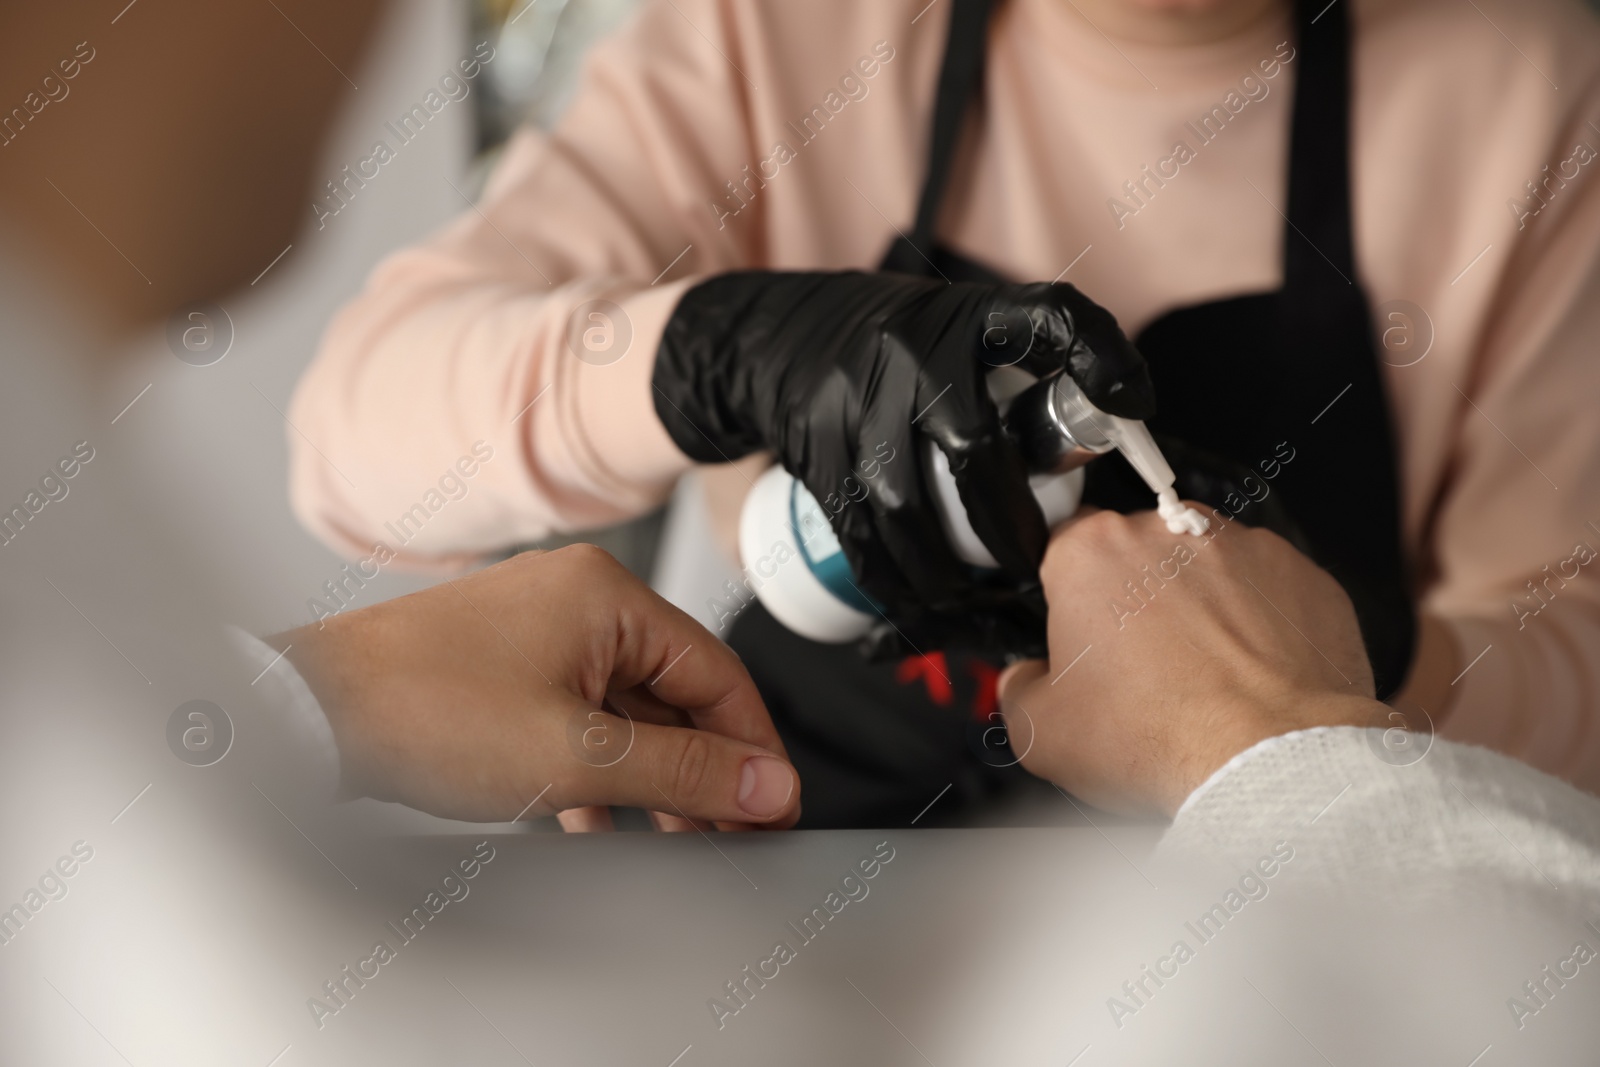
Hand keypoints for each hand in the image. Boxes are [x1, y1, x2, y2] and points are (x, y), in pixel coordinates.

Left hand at [275, 544, 800, 830]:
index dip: (753, 746)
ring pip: (626, 708)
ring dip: (651, 774)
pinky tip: (602, 821)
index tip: (772, 802)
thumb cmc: (420, 709)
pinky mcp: (503, 667)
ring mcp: (536, 631)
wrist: (302, 715)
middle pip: (675, 690)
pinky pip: (578, 715)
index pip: (718, 671)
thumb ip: (684, 770)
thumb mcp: (578, 754)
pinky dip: (599, 767)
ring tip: (673, 834)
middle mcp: (576, 599)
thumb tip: (764, 780)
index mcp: (607, 594)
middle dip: (702, 766)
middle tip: (728, 828)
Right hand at [652, 271, 1154, 648]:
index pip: (1049, 317)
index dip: (1097, 356)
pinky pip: (855, 529)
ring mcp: (857, 400)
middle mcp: (914, 351)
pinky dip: (889, 580)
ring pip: (904, 506)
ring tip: (974, 598)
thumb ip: (1046, 360)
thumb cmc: (908, 349)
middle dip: (1007, 526)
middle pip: (972, 448)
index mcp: (971, 318)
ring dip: (944, 570)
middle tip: (1034, 570)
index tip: (1133, 406)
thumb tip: (1127, 414)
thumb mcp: (976, 330)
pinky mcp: (813, 446)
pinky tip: (917, 601)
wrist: (786, 338)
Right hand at [997, 509, 1378, 816]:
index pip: (1059, 547)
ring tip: (1200, 681)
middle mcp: (1167, 533)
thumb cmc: (1164, 735)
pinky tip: (1248, 679)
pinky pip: (1270, 592)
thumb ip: (1018, 687)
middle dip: (1132, 599)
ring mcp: (1243, 548)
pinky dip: (1260, 625)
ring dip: (1199, 609)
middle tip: (1136, 668)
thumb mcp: (1041, 732)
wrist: (1271, 762)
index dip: (1063, 596)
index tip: (1075, 631)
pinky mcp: (1303, 576)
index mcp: (1092, 552)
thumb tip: (1026, 682)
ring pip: (1204, 568)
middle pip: (1135, 554)